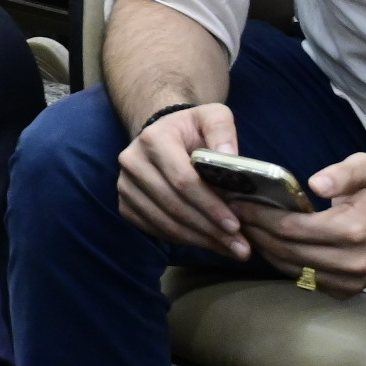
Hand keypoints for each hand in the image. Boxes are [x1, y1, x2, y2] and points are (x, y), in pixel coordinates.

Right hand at [115, 98, 254, 257]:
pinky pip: (154, 229)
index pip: (182, 179)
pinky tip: (208, 243)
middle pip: (173, 205)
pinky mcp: (125, 204)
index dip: (209, 205)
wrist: (162, 135)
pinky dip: (182, 240)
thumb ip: (222, 130)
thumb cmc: (192, 129)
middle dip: (209, 228)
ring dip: (199, 239)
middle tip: (240, 246)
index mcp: (154, 140)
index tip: (236, 224)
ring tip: (230, 248)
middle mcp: (132, 162)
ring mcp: (125, 186)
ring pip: (163, 221)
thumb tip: (229, 156)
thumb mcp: (212, 117)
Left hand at [237, 153, 365, 293]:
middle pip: (287, 251)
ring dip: (265, 249)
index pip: (292, 228)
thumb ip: (343, 173)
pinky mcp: (347, 291)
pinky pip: (303, 279)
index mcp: (355, 231)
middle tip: (233, 215)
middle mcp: (352, 262)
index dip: (260, 217)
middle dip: (256, 232)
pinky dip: (282, 262)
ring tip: (245, 228)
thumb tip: (317, 183)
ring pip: (291, 268)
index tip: (237, 204)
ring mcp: (350, 281)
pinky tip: (269, 244)